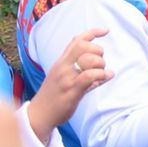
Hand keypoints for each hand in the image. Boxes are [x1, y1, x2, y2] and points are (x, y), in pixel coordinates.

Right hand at [28, 28, 112, 142]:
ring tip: (101, 75)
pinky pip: (89, 75)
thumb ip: (84, 73)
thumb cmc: (55, 97)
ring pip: (89, 59)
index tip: (106, 31)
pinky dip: (102, 74)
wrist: (39, 115)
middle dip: (98, 51)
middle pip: (83, 46)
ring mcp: (66, 77)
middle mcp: (62, 67)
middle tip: (100, 64)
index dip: (92, 33)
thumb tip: (108, 73)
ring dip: (101, 65)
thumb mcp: (65, 79)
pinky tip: (106, 77)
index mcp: (61, 62)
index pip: (76, 41)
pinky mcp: (71, 90)